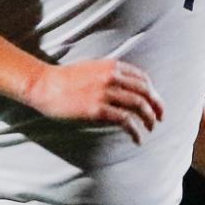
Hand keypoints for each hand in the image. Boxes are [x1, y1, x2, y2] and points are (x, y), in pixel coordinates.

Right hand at [20, 58, 164, 142]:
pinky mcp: (97, 110)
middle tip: (160, 118)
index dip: (152, 92)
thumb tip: (122, 87)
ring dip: (148, 119)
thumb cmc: (63, 79)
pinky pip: (125, 121)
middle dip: (156, 106)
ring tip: (150, 128)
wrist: (43, 85)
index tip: (155, 102)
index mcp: (111, 66)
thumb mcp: (90, 68)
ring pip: (138, 106)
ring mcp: (105, 93)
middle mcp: (111, 77)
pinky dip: (135, 131)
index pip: (142, 78)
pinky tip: (137, 138)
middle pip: (144, 92)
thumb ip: (107, 74)